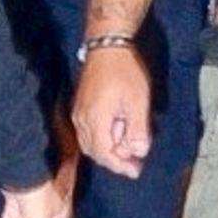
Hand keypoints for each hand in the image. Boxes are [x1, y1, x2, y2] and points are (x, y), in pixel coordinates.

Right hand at [73, 45, 152, 178]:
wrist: (106, 47)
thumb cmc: (125, 72)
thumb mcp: (137, 101)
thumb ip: (138, 129)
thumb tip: (139, 151)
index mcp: (95, 120)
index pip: (105, 154)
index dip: (120, 165)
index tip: (136, 171)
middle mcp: (82, 120)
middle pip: (95, 152)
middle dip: (114, 161)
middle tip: (134, 164)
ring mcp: (78, 114)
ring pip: (90, 143)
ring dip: (108, 151)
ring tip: (126, 152)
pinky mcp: (80, 107)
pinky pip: (87, 133)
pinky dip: (101, 141)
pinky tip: (115, 136)